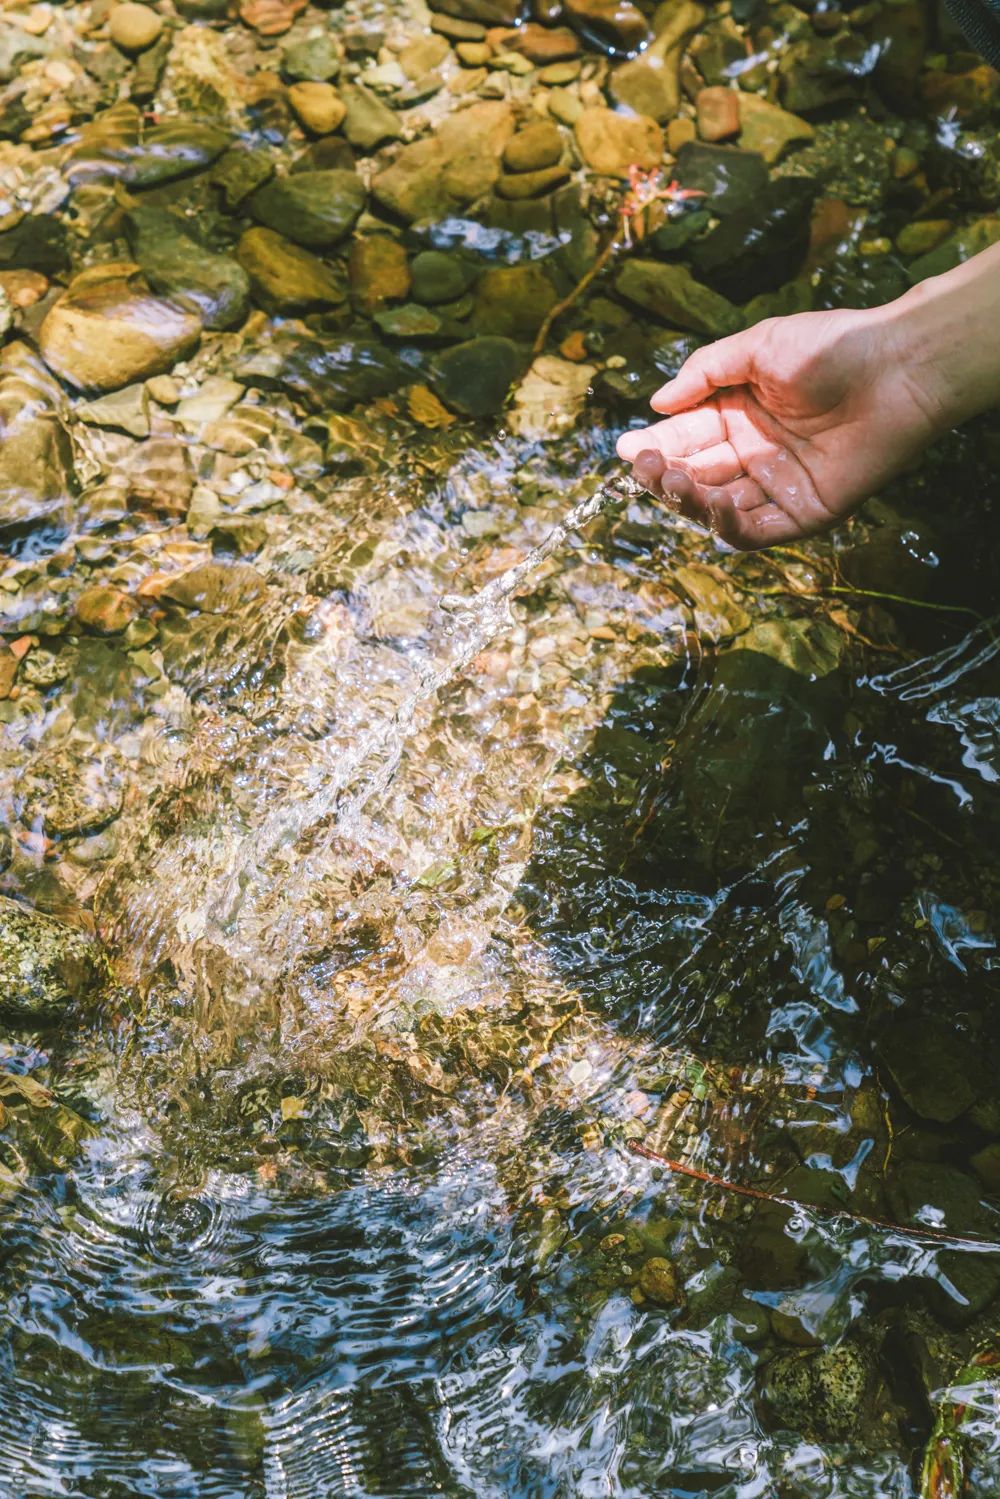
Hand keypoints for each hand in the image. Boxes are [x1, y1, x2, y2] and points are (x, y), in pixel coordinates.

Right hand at [616, 304, 949, 549]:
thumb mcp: (757, 346)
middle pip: (694, 476)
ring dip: (688, 501)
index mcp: (739, 416)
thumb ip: (705, 372)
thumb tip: (656, 403)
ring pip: (717, 509)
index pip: (686, 437)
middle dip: (663, 474)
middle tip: (645, 465)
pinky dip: (729, 527)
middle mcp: (753, 455)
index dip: (655, 444)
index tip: (627, 446)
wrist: (896, 369)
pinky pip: (756, 532)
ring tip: (672, 481)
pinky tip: (712, 507)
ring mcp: (777, 487)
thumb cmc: (832, 347)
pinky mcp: (803, 514)